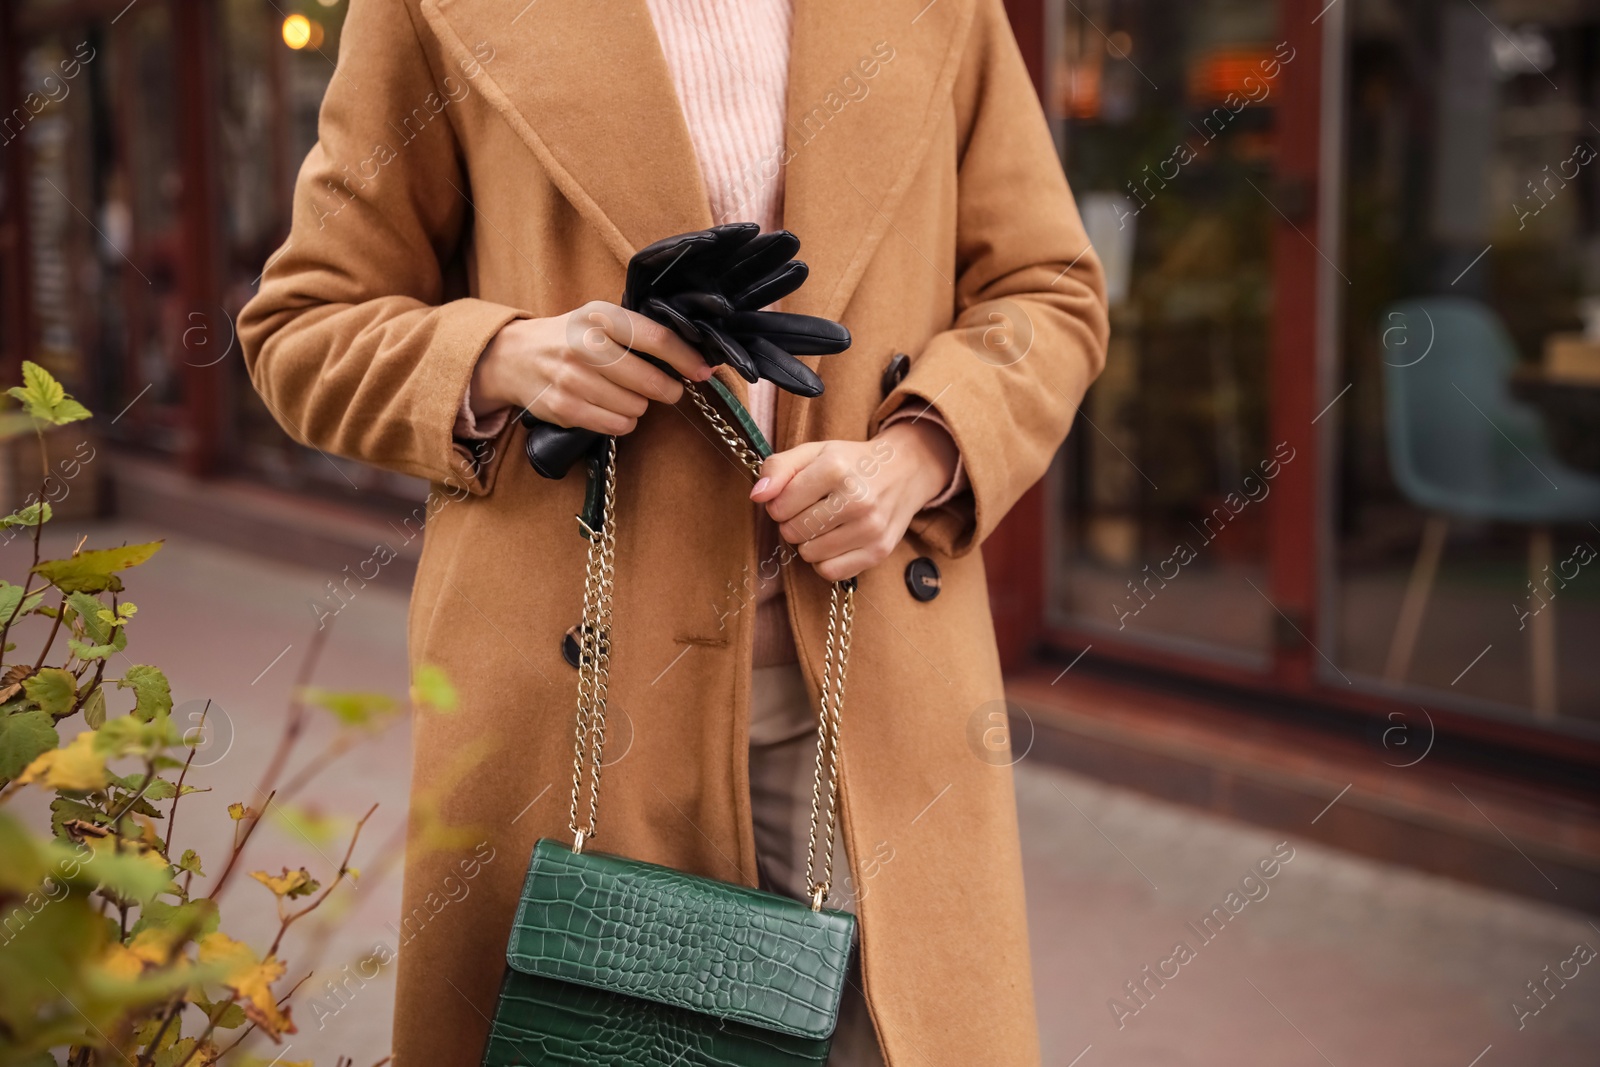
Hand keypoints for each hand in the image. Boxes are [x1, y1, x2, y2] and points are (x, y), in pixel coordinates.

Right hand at [472, 301, 712, 435]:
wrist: (513, 356)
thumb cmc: (569, 337)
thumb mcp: (599, 319)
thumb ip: (638, 333)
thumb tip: (691, 357)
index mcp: (599, 316)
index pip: (656, 338)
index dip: (686, 358)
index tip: (703, 371)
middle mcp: (584, 345)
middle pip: (649, 381)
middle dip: (667, 389)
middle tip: (668, 389)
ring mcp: (572, 379)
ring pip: (635, 407)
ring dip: (639, 405)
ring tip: (625, 394)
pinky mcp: (564, 408)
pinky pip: (616, 425)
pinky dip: (622, 421)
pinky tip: (612, 408)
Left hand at [751, 420, 958, 581]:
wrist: (904, 470)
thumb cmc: (851, 462)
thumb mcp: (814, 452)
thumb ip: (779, 468)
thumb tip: (757, 495)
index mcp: (836, 469)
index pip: (780, 506)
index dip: (778, 504)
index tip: (792, 497)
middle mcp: (857, 500)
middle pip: (794, 532)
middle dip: (793, 523)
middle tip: (810, 509)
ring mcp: (870, 528)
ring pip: (809, 554)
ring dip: (809, 542)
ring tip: (825, 523)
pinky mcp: (879, 551)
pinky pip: (830, 571)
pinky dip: (826, 560)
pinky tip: (835, 540)